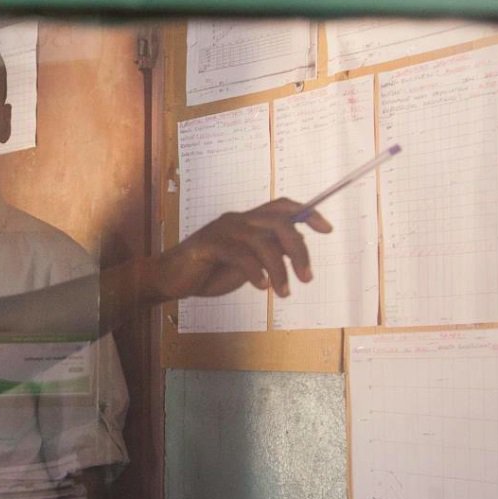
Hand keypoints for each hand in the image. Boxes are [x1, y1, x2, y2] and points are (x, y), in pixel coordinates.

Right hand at [148, 198, 330, 302]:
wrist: (170, 279)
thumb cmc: (208, 271)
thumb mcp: (247, 264)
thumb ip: (268, 254)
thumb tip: (296, 253)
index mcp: (247, 221)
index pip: (283, 207)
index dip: (307, 213)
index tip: (327, 229)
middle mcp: (237, 220)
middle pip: (280, 223)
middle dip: (299, 250)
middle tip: (307, 277)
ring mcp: (223, 230)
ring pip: (263, 241)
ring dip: (280, 269)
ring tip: (284, 292)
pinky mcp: (209, 245)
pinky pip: (241, 255)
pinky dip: (257, 272)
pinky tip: (262, 287)